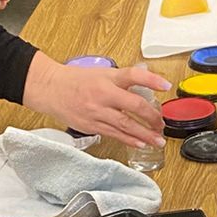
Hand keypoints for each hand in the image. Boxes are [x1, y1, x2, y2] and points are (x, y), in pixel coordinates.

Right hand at [23, 56, 170, 144]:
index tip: (166, 85)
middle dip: (152, 117)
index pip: (133, 75)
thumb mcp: (102, 72)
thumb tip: (147, 87)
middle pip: (134, 106)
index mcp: (108, 77)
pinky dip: (129, 140)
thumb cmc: (77, 80)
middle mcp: (104, 94)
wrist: (51, 89)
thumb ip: (123, 80)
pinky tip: (140, 143)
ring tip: (158, 140)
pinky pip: (114, 134)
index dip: (151, 80)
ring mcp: (97, 112)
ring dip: (145, 134)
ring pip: (126, 125)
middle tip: (162, 124)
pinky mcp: (91, 125)